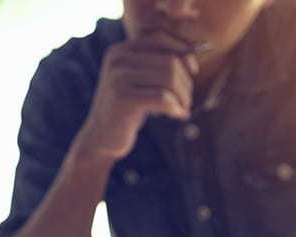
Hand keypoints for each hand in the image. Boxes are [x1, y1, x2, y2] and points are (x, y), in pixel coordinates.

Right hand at [73, 31, 199, 161]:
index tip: (193, 71)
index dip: (183, 52)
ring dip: (183, 96)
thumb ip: (156, 65)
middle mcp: (117, 60)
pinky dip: (176, 107)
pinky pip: (162, 97)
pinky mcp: (123, 98)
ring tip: (183, 109)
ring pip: (168, 78)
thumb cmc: (126, 110)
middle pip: (169, 61)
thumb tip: (194, 56)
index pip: (160, 39)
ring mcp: (118, 78)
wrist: (100, 138)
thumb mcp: (138, 82)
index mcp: (119, 51)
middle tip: (187, 101)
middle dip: (185, 82)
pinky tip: (178, 115)